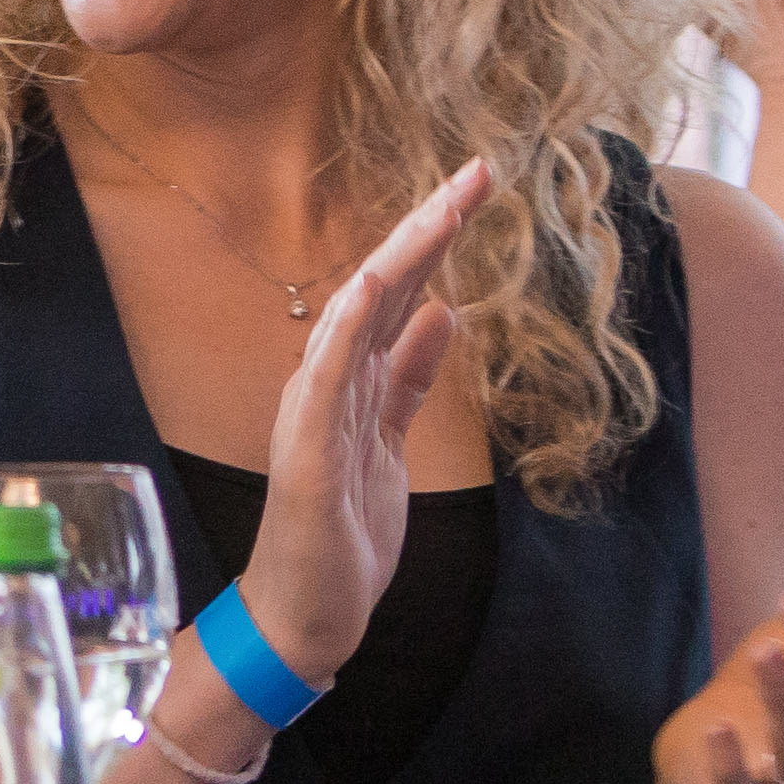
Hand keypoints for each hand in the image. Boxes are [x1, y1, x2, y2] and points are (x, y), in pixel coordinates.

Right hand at [233, 157, 490, 686]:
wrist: (304, 612)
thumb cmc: (342, 533)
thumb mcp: (391, 442)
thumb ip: (409, 377)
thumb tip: (444, 312)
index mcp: (351, 380)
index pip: (399, 293)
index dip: (436, 238)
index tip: (478, 187)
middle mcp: (327, 382)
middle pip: (383, 287)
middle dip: (431, 227)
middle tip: (479, 171)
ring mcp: (314, 413)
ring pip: (359, 316)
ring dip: (400, 258)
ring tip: (442, 209)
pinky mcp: (308, 453)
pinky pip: (325, 379)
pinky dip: (345, 329)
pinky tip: (369, 285)